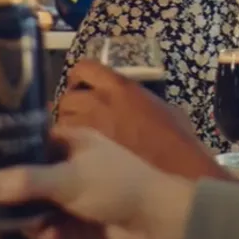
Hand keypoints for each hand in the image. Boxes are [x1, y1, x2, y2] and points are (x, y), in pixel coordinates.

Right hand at [0, 127, 193, 238]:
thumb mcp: (68, 179)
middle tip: (1, 210)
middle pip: (35, 178)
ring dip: (36, 219)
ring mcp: (84, 195)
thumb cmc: (115, 186)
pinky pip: (60, 226)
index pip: (35, 141)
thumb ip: (26, 182)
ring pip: (45, 206)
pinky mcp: (90, 222)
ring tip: (35, 229)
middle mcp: (77, 165)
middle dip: (20, 197)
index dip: (11, 154)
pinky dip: (53, 233)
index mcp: (75, 141)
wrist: (160, 223)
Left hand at [57, 61, 227, 180]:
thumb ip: (145, 101)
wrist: (176, 169)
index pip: (84, 68)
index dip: (78, 79)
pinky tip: (72, 156)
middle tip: (78, 120)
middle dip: (70, 108)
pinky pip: (61, 143)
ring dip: (66, 128)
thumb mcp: (166, 109)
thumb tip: (140, 105)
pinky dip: (63, 147)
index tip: (81, 88)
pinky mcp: (84, 150)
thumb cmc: (178, 141)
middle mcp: (100, 101)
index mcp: (121, 87)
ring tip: (75, 140)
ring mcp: (90, 125)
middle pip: (67, 96)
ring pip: (60, 119)